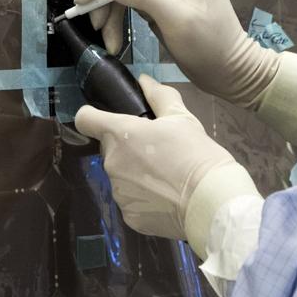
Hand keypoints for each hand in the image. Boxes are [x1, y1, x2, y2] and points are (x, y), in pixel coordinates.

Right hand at [73, 0, 280, 108]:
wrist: (231, 75)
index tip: (82, 0)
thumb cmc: (210, 47)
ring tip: (107, 41)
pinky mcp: (162, 3)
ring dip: (110, 14)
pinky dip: (119, 21)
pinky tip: (113, 40)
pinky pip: (131, 4)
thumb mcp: (175, 20)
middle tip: (89, 21)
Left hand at [75, 75, 240, 241]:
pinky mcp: (129, 216)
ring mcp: (119, 192)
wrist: (210, 200)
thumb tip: (144, 80)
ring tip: (165, 177)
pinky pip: (130, 200)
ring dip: (134, 174)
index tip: (107, 121)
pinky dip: (143, 198)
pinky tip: (165, 197)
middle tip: (157, 151)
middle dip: (126, 148)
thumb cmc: (196, 153)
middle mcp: (112, 163)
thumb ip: (158, 96)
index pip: (86, 119)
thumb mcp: (182, 117)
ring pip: (120, 176)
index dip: (93, 117)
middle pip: (109, 149)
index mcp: (120, 134)